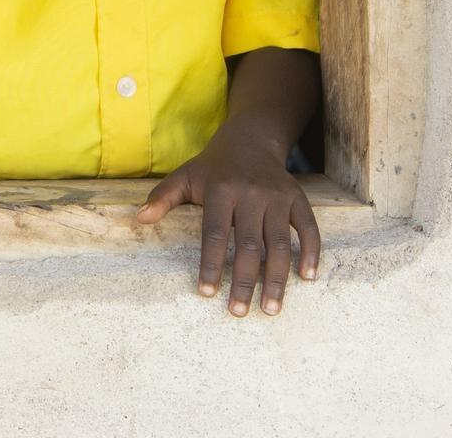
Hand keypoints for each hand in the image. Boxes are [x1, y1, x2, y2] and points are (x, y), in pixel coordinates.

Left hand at [137, 134, 320, 317]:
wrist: (250, 140)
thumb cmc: (213, 167)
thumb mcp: (184, 176)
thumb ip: (163, 197)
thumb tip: (140, 218)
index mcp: (220, 189)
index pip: (214, 233)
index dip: (210, 263)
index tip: (207, 292)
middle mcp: (251, 193)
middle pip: (248, 243)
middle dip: (244, 281)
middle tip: (239, 312)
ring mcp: (277, 196)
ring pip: (280, 242)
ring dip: (277, 277)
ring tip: (271, 308)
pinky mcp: (297, 198)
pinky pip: (309, 228)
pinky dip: (311, 252)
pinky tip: (306, 277)